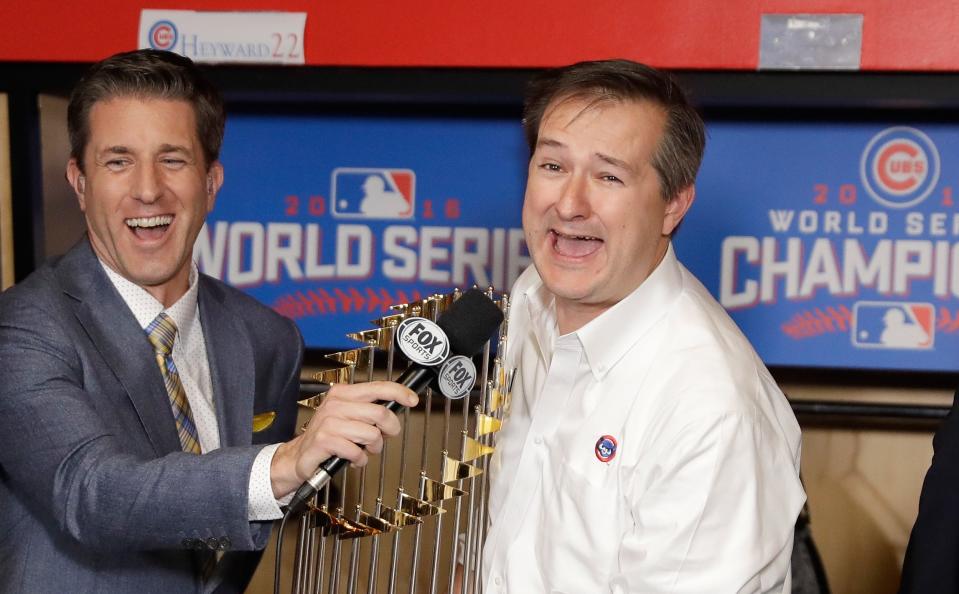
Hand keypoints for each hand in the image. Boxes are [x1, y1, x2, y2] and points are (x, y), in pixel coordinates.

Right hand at [270, 381, 417, 497]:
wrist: (299, 456)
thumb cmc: (328, 436)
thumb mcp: (349, 417)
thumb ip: (369, 411)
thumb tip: (396, 410)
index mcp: (343, 393)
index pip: (378, 387)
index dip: (399, 392)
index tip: (412, 400)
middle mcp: (336, 404)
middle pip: (380, 413)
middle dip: (390, 430)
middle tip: (383, 438)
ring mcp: (329, 421)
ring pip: (371, 434)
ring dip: (374, 448)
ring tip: (364, 450)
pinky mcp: (324, 440)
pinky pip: (357, 452)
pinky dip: (360, 460)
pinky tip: (353, 459)